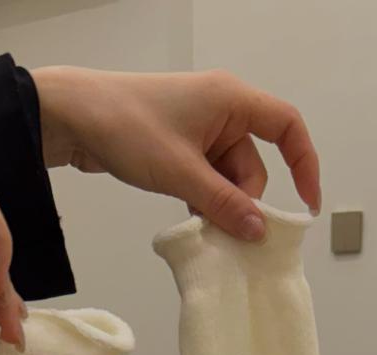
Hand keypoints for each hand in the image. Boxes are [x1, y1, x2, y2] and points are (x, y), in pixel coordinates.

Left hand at [32, 67, 320, 241]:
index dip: (304, 164)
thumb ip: (224, 204)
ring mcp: (199, 130)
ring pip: (228, 179)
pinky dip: (204, 201)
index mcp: (230, 100)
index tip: (305, 204)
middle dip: (244, 202)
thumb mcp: (180, 172)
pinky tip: (190, 220)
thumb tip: (259, 230)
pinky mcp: (180, 147)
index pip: (287, 127)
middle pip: (254, 165)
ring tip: (200, 227)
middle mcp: (221, 111)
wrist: (70, 115)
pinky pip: (207, 180)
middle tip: (226, 232)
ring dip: (220, 206)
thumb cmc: (124, 125)